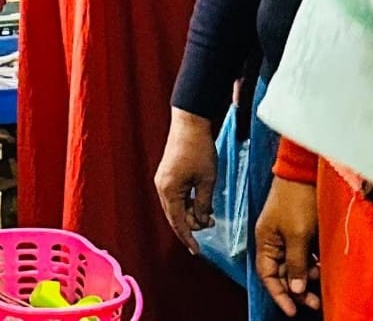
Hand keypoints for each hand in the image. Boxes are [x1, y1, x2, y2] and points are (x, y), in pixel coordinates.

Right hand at [155, 109, 217, 251]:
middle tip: (211, 221)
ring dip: (191, 213)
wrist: (190, 122)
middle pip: (174, 216)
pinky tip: (200, 200)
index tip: (197, 251)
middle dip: (191, 224)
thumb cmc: (199, 149)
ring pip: (175, 207)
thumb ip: (204, 204)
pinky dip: (187, 203)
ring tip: (209, 211)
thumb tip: (203, 220)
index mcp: (169, 191)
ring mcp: (162, 180)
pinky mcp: (166, 174)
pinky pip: (175, 196)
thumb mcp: (207, 180)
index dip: (188, 238)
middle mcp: (161, 187)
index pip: (178, 222)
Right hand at [256, 177, 321, 316]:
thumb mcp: (297, 235)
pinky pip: (304, 255)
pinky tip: (323, 269)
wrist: (304, 172)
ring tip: (322, 283)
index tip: (292, 311)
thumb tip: (295, 289)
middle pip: (281, 273)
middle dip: (297, 290)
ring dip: (307, 278)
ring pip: (295, 265)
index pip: (267, 275)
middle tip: (315, 303)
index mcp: (265, 241)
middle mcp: (273, 240)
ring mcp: (287, 234)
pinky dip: (313, 264)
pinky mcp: (300, 230)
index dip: (279, 294)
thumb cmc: (296, 200)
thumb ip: (296, 264)